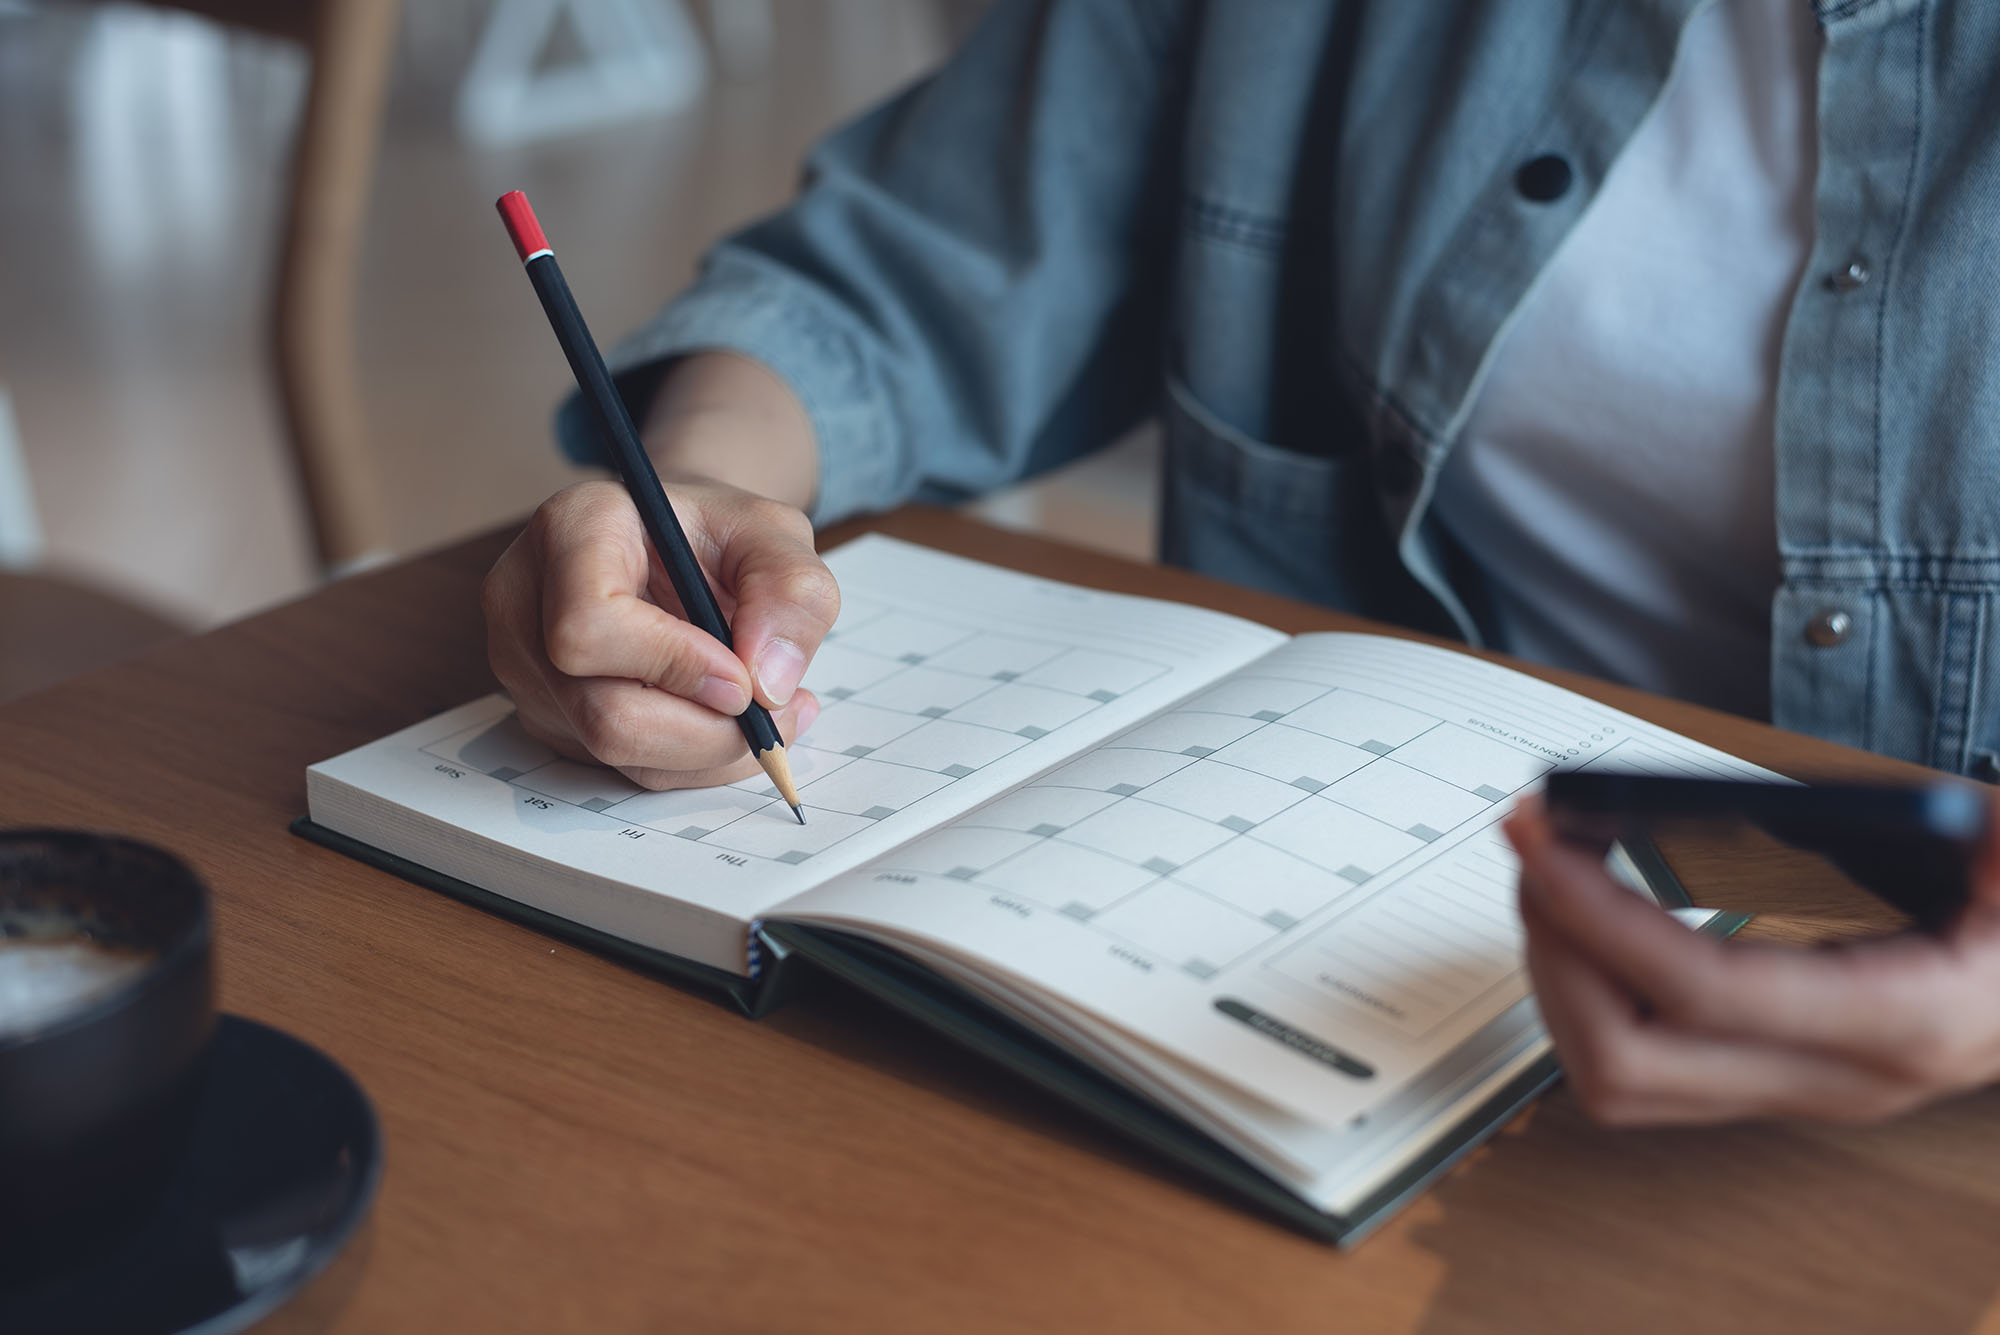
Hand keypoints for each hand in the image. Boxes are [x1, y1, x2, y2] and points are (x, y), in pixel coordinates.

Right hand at [482, 477, 836, 788]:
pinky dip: (690, 760)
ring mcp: (527, 667)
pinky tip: (726, 719)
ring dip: (707, 751)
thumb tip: (769, 686)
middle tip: (776, 714)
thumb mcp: (777, 536)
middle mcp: (525, 603)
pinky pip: (622, 768)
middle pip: (602, 713)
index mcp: (571, 531)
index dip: (674, 665)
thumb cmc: (719, 536)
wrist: (682, 549)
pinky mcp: (548, 715)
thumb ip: (791, 594)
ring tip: (767, 711)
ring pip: (616, 752)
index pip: (588, 627)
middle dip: (705, 732)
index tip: (743, 677)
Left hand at [1502, 792, 1999, 1124]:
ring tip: (1547, 876)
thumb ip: (1954, 830)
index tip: (1542, 839)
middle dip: (1555, 951)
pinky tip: (1583, 918)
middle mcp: (1843, 1079)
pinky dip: (1587, 994)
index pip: (1704, 993)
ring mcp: (1804, 1093)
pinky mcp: (1776, 1083)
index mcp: (1904, 1020)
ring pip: (1620, 1082)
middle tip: (1532, 847)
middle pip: (1630, 1062)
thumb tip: (1792, 807)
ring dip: (1557, 978)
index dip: (1602, 916)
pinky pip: (1642, 1070)